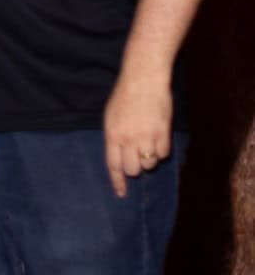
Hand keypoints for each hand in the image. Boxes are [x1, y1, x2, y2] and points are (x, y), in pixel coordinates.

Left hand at [103, 75, 172, 198]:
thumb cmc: (125, 98)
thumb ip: (115, 138)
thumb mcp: (111, 117)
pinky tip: (158, 137)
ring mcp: (146, 137)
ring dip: (149, 158)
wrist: (143, 80)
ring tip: (147, 141)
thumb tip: (119, 158)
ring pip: (149, 164)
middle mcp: (128, 139)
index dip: (117, 181)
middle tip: (137, 155)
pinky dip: (161, 150)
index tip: (121, 194)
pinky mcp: (163, 133)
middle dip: (135, 167)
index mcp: (112, 135)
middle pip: (133, 169)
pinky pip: (163, 154)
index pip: (113, 165)